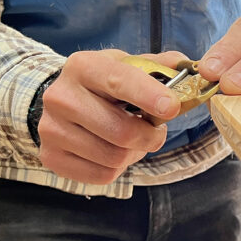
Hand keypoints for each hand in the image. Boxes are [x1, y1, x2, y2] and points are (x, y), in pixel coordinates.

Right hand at [37, 49, 184, 184]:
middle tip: (156, 130)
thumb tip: (190, 68)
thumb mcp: (129, 65)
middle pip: (122, 131)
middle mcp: (61, 96)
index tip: (172, 108)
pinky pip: (102, 175)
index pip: (120, 82)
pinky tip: (114, 151)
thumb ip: (161, 65)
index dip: (149, 96)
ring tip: (133, 139)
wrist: (64, 101)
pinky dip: (118, 168)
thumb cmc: (105, 83)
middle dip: (151, 136)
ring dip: (135, 152)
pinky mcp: (51, 156)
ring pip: (114, 157)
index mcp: (83, 66)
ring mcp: (51, 129)